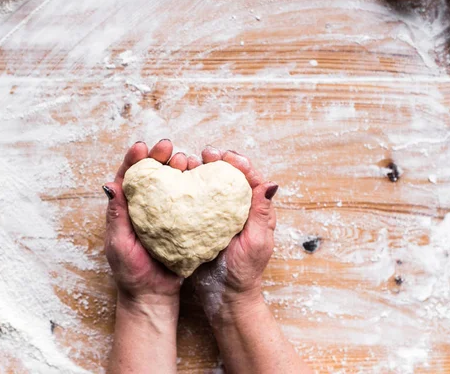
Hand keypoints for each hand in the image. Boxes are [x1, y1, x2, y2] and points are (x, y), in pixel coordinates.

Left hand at [103, 140, 201, 307]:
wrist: (153, 295)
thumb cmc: (131, 272)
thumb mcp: (119, 243)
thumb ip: (116, 215)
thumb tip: (110, 184)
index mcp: (126, 208)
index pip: (128, 177)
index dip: (134, 159)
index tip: (143, 147)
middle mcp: (145, 207)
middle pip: (151, 174)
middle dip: (159, 157)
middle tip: (169, 147)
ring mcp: (164, 213)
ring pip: (170, 183)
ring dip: (177, 167)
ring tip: (185, 160)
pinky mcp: (181, 222)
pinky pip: (186, 200)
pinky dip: (192, 186)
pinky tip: (199, 177)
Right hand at [192, 147, 277, 322]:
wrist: (224, 296)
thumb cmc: (244, 272)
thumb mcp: (256, 242)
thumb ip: (261, 213)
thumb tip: (270, 183)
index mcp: (255, 211)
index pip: (251, 179)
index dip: (240, 164)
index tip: (226, 156)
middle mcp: (237, 209)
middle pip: (230, 177)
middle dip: (219, 161)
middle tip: (206, 154)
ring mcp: (219, 216)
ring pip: (212, 186)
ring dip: (202, 171)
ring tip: (190, 163)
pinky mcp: (202, 223)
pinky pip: (197, 201)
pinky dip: (189, 188)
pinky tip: (180, 181)